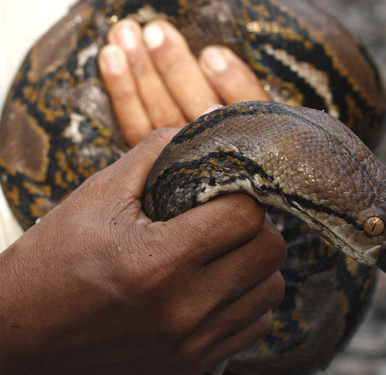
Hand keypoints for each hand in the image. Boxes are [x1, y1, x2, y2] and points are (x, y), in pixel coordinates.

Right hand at [0, 129, 285, 373]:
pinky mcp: (194, 364)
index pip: (245, 215)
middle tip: (228, 218)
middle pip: (270, 251)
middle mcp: (181, 309)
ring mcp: (190, 343)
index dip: (242, 193)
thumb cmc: (56, 258)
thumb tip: (210, 124)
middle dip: (255, 225)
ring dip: (256, 264)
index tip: (226, 190)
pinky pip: (257, 324)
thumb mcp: (99, 194)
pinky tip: (220, 285)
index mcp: (157, 261)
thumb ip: (159, 152)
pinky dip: (248, 299)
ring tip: (224, 252)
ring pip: (271, 289)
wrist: (21, 331)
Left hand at [98, 0, 303, 145]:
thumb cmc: (251, 92)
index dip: (233, 83)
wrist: (227, 147)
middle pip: (199, 111)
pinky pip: (135, 126)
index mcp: (261, 126)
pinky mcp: (155, 157)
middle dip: (175, 69)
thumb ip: (284, 22)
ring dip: (142, 73)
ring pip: (162, 117)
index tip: (213, 55)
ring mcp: (187, 154)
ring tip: (125, 34)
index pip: (250, 108)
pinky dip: (121, 92)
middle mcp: (224, 144)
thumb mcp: (277, 62)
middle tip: (156, 31)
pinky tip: (110, 58)